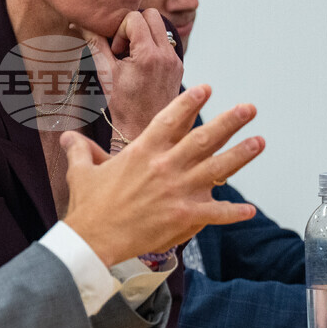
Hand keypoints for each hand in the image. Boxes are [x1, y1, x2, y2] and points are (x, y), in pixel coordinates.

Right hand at [60, 84, 262, 266]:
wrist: (92, 238)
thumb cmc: (88, 206)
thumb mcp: (81, 172)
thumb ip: (79, 150)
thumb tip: (67, 137)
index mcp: (143, 152)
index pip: (171, 119)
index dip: (190, 102)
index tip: (207, 89)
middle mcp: (165, 166)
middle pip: (204, 138)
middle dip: (229, 121)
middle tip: (249, 109)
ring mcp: (177, 191)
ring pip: (216, 168)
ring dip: (240, 155)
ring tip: (259, 142)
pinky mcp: (183, 217)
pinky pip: (214, 213)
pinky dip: (233, 213)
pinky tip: (250, 210)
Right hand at [75, 9, 183, 140]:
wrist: (142, 129)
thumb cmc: (122, 104)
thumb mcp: (105, 72)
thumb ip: (94, 43)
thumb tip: (79, 23)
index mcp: (148, 55)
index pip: (135, 18)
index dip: (120, 30)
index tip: (116, 52)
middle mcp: (166, 55)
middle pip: (152, 15)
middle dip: (134, 26)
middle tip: (124, 49)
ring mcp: (175, 60)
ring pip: (161, 26)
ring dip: (144, 34)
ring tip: (132, 56)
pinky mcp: (178, 66)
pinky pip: (166, 42)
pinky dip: (151, 46)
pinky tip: (142, 66)